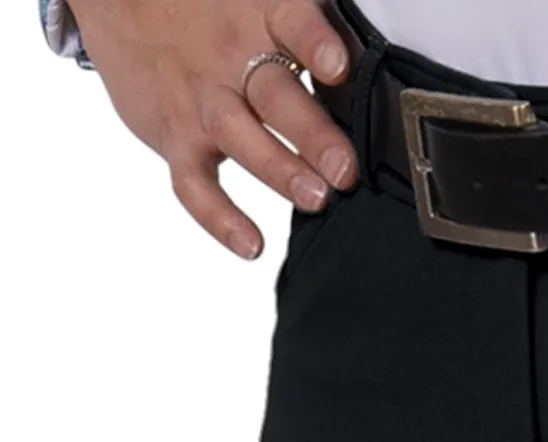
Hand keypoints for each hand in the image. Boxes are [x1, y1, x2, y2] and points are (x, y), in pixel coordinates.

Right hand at [70, 0, 357, 257]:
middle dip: (311, 133)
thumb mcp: (255, 1)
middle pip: (274, 94)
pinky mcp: (175, 137)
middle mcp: (231, 58)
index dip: (314, 43)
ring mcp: (201, 100)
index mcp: (260, 16)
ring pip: (239, 136)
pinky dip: (219, 218)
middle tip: (344, 169)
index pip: (293, 23)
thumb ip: (306, 28)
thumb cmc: (209, 9)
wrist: (118, 0)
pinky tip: (251, 245)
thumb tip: (363, 63)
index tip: (338, 67)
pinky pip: (194, 183)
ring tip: (316, 198)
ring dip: (279, 170)